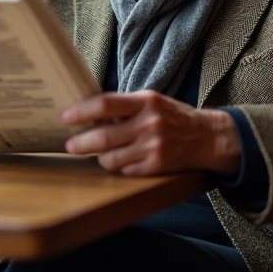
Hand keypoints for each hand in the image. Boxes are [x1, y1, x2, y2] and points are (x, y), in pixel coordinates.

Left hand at [62, 91, 241, 176]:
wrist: (206, 137)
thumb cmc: (171, 116)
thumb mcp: (151, 101)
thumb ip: (123, 105)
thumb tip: (87, 109)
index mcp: (145, 101)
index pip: (105, 104)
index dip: (82, 112)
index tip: (66, 117)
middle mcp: (149, 124)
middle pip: (103, 137)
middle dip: (81, 143)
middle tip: (69, 144)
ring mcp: (153, 148)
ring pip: (110, 158)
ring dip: (98, 157)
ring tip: (95, 152)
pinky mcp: (156, 167)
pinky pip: (124, 170)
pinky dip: (117, 166)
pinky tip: (118, 160)